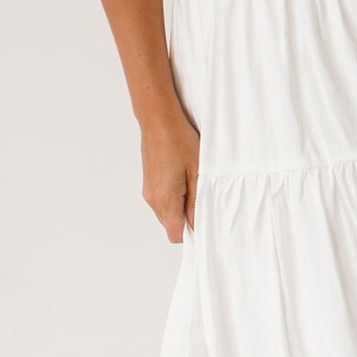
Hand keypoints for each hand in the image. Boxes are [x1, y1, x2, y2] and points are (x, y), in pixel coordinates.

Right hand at [140, 110, 200, 241]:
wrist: (158, 121)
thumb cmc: (180, 142)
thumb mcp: (198, 173)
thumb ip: (198, 202)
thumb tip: (199, 224)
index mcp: (165, 200)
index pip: (176, 235)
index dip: (193, 234)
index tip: (207, 223)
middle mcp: (153, 200)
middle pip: (172, 226)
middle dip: (188, 219)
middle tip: (204, 199)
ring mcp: (149, 192)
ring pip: (168, 213)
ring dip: (182, 207)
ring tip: (194, 185)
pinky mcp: (149, 184)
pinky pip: (163, 201)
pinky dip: (175, 198)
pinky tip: (184, 179)